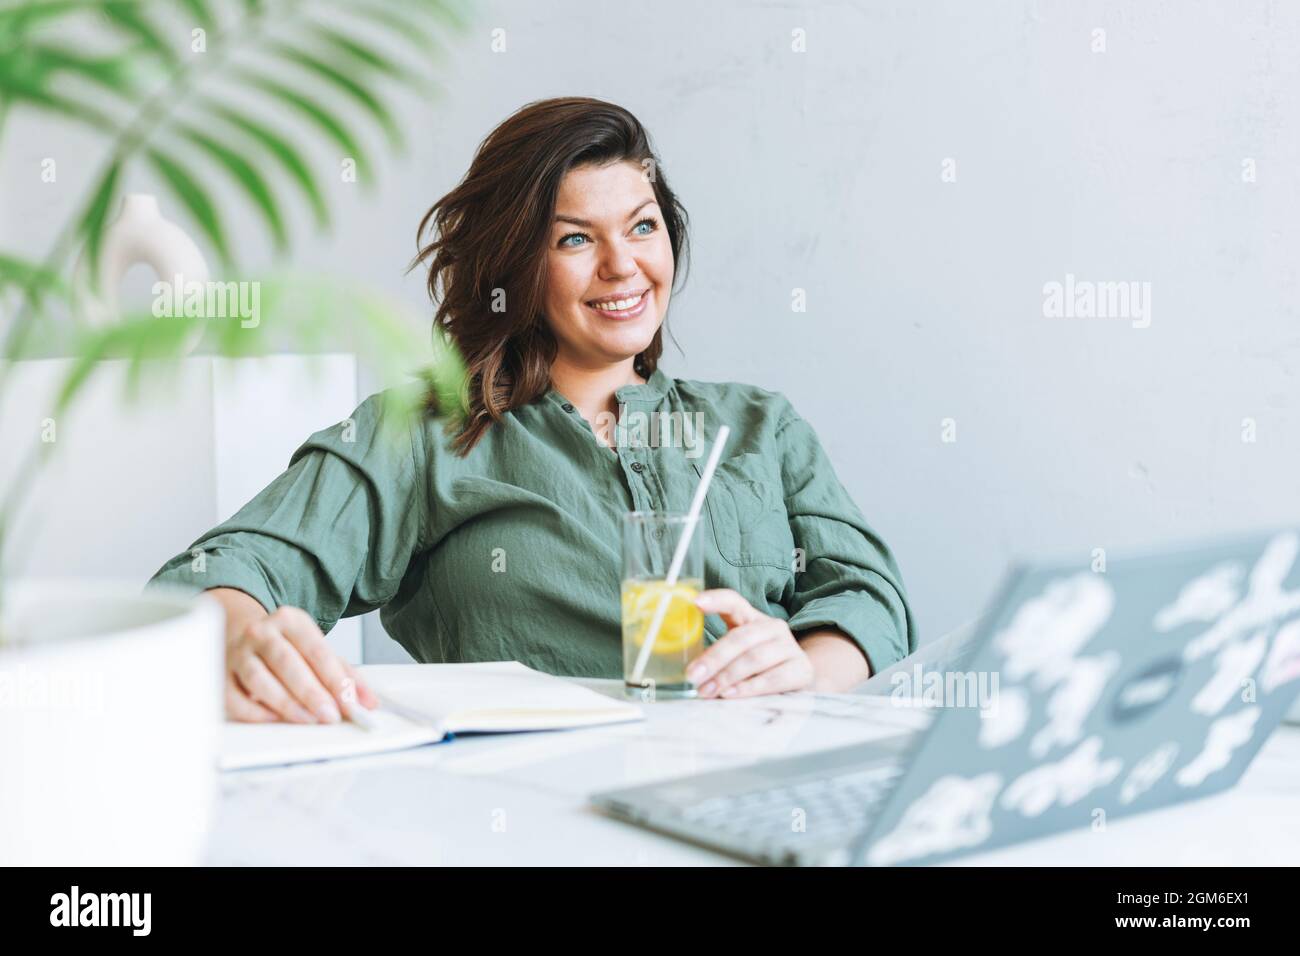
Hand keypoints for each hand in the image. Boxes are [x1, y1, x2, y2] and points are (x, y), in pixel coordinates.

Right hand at [224, 605, 377, 722]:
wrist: (238, 632)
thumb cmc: (285, 646)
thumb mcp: (316, 650)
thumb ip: (345, 674)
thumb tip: (368, 701)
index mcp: (290, 620)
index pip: (317, 650)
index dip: (335, 679)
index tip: (350, 702)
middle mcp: (262, 633)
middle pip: (287, 663)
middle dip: (311, 692)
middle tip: (329, 715)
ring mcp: (237, 653)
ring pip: (259, 679)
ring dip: (285, 703)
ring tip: (306, 719)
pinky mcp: (221, 674)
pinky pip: (234, 697)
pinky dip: (254, 711)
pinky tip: (273, 719)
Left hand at [686, 589, 814, 698]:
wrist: (798, 680)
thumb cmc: (759, 667)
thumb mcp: (739, 655)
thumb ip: (717, 657)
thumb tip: (691, 672)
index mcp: (753, 618)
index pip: (734, 602)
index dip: (716, 600)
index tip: (695, 603)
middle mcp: (773, 627)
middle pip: (741, 637)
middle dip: (714, 658)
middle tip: (693, 676)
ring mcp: (789, 647)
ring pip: (754, 658)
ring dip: (727, 676)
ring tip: (707, 690)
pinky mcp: (801, 669)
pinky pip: (772, 678)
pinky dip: (748, 688)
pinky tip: (731, 694)